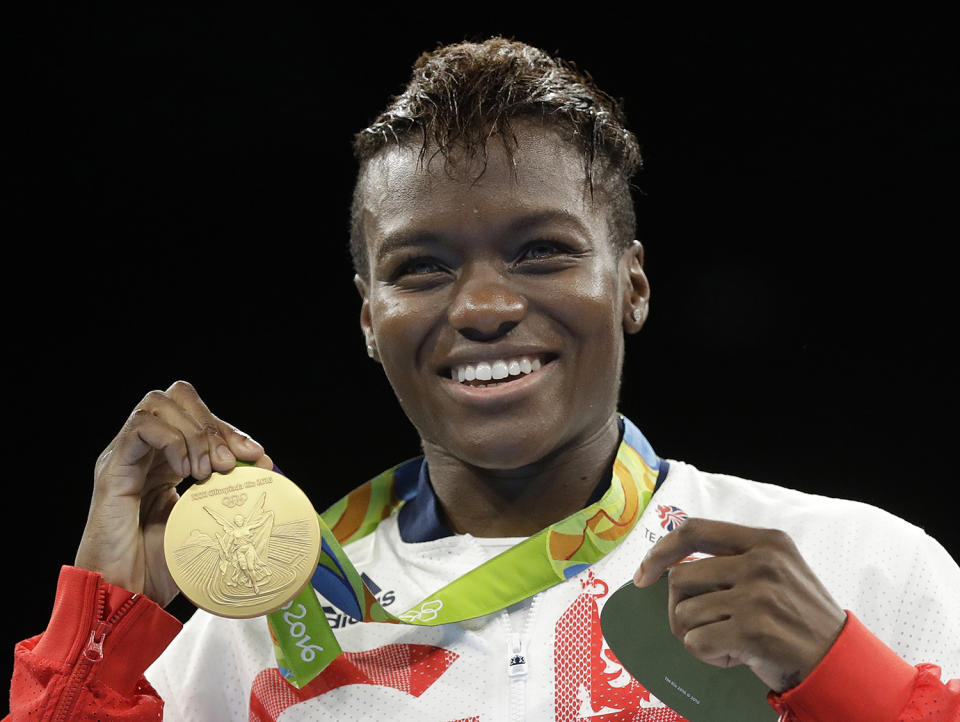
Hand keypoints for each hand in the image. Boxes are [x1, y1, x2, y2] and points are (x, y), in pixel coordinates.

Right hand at [75, 380, 272, 606]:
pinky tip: (187, 472)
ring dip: (195, 432)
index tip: (256, 456)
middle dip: (214, 425)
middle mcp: (144, 452)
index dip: (230, 431)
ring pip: (160, 404)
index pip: (199, 418)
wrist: (125, 597)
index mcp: (166, 461)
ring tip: (208, 471)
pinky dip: (173, 440)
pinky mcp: (112, 468)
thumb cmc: (161, 569)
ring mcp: (126, 457)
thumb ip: (232, 493)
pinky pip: (142, 427)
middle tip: (229, 463)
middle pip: (180, 399)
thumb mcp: (207, 523)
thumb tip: (267, 466)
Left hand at [633, 518, 846, 692]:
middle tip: (706, 627)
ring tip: (730, 642)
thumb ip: (735, 558)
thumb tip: (673, 562)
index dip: (659, 551)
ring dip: (698, 635)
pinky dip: (708, 655)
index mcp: (766, 541)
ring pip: (685, 613)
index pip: (693, 530)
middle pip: (680, 578)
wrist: (839, 663)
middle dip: (681, 608)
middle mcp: (761, 562)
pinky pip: (697, 642)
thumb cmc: (800, 619)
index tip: (644, 574)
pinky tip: (736, 656)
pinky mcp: (752, 630)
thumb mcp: (779, 571)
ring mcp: (757, 595)